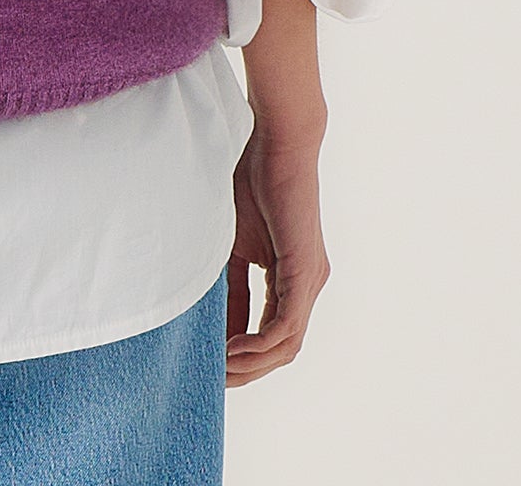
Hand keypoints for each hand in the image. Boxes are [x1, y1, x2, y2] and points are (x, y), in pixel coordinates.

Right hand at [225, 125, 330, 385]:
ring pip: (287, 345)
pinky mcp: (304, 271)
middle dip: (248, 370)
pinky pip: (287, 326)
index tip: (211, 368)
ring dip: (253, 364)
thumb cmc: (250, 180)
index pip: (270, 332)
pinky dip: (261, 344)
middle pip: (282, 350)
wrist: (275, 140)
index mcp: (291, 278)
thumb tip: (214, 322)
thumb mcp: (231, 243)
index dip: (242, 355)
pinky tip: (233, 350)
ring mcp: (309, 280)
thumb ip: (229, 284)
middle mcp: (307, 285)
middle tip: (213, 381)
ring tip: (220, 370)